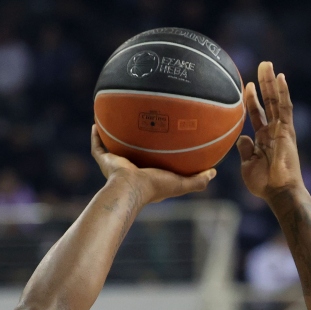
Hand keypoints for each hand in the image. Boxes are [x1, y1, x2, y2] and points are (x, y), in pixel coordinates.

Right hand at [90, 125, 215, 204]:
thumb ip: (198, 180)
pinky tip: (96, 123)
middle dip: (134, 142)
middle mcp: (130, 169)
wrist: (130, 188)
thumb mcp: (181, 183)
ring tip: (114, 120)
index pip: (152, 162)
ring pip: (112, 148)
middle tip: (139, 125)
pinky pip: (98, 146)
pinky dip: (95, 136)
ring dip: (112, 136)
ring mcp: (116, 165)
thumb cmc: (155, 186)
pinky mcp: (105, 160)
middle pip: (132, 152)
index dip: (157, 153)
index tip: (162, 140)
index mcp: (147, 175)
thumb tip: (214, 172)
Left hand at [237, 62, 304, 200]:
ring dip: (272, 82)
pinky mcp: (288, 130)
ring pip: (276, 101)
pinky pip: (285, 108)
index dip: (251, 99)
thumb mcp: (248, 166)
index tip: (245, 85)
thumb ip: (245, 150)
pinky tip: (280, 77)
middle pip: (268, 102)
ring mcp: (282, 129)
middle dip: (264, 84)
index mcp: (264, 139)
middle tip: (262, 65)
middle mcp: (274, 131)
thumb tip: (241, 138)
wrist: (279, 192)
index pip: (257, 114)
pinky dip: (283, 92)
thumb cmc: (264, 184)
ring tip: (267, 65)